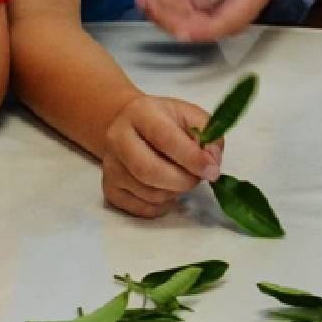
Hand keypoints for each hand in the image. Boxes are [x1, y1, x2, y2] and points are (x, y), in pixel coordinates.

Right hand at [101, 94, 222, 217]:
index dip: (191, 158)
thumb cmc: (165, 120)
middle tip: (199, 178)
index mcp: (141, 113)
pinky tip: (168, 191)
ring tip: (182, 179)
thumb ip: (208, 134)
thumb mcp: (190, 115)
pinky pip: (141, 209)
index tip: (212, 170)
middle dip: (183, 181)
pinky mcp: (109, 188)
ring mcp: (111, 165)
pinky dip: (162, 206)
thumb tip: (212, 162)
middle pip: (149, 171)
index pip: (165, 138)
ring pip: (148, 193)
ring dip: (175, 193)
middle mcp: (118, 138)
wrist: (128, 124)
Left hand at [132, 0, 277, 42]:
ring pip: (174, 15)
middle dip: (163, 13)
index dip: (196, 31)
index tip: (176, 29)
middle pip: (187, 25)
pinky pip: (172, 4)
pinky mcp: (195, 7)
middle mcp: (219, 20)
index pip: (216, 27)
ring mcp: (205, 15)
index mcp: (239, 13)